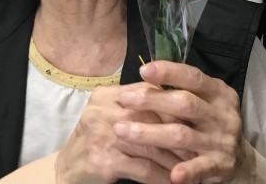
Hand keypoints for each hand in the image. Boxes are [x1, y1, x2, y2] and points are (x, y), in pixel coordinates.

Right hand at [55, 82, 183, 183]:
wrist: (65, 170)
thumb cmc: (97, 140)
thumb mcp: (112, 116)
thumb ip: (137, 106)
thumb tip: (179, 103)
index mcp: (107, 94)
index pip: (148, 91)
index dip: (174, 104)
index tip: (195, 117)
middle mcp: (102, 110)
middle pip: (152, 116)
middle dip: (179, 131)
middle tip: (200, 143)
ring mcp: (101, 135)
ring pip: (151, 144)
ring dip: (175, 158)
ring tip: (193, 165)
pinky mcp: (103, 161)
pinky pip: (143, 168)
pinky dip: (161, 176)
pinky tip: (174, 182)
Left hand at [114, 60, 255, 183]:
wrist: (239, 158)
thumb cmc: (210, 121)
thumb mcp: (204, 100)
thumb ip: (183, 89)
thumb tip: (146, 74)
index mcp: (218, 92)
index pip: (193, 78)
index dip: (169, 73)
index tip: (144, 70)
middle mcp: (222, 114)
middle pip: (185, 104)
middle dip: (152, 100)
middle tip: (124, 100)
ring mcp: (222, 140)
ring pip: (182, 136)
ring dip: (150, 134)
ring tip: (121, 131)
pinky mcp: (221, 165)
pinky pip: (202, 167)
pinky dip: (188, 171)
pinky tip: (172, 174)